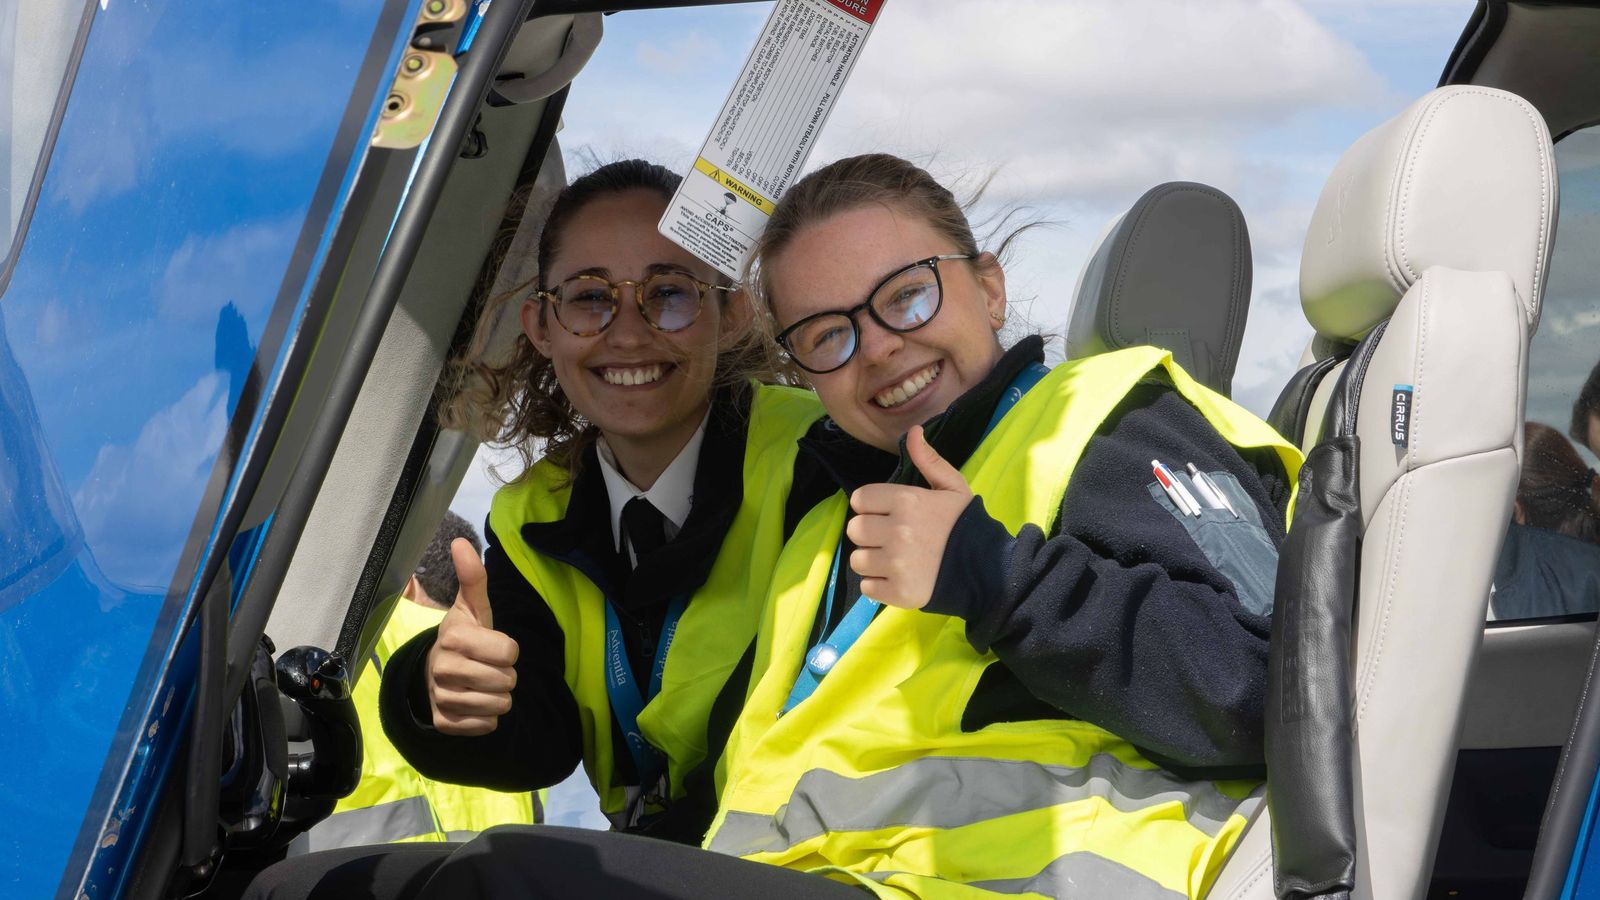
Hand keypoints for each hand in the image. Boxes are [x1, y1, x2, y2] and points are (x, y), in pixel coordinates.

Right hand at [426, 538, 518, 734]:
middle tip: (488, 666)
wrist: (432, 672)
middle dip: (506, 675)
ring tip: (481, 684)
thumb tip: (461, 541)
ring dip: (498, 696)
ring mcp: (442, 697)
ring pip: (500, 705)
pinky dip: (487, 717)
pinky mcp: (444, 722)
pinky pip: (487, 726)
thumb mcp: (472, 607)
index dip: (508, 650)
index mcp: (455, 637)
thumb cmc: (463, 637)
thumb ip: (473, 577)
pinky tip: (473, 702)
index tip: (494, 646)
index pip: (510, 652)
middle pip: (508, 681)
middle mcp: (444, 668)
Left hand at [845, 426, 973, 609]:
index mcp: (907, 501)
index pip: (860, 499)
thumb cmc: (965, 525)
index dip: (870, 507)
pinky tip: (897, 578)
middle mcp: (898, 530)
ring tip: (895, 560)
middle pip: (855, 530)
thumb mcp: (953, 487)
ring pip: (858, 560)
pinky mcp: (898, 592)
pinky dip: (879, 585)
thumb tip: (914, 431)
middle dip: (869, 534)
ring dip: (872, 561)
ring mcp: (897, 563)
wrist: (988, 569)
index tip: (886, 514)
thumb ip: (928, 460)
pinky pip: (867, 587)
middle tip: (891, 539)